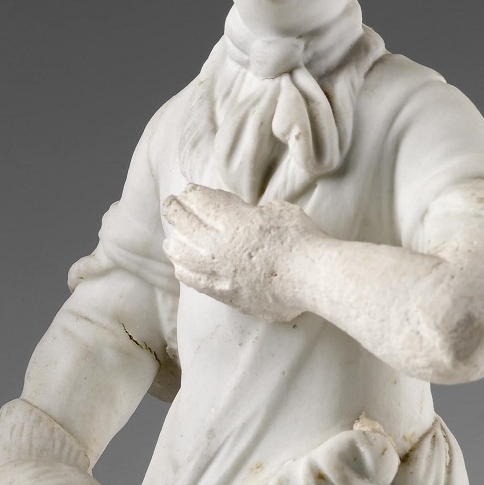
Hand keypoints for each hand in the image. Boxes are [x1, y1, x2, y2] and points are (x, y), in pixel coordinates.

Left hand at [163, 184, 315, 322]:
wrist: (311, 278)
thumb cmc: (300, 239)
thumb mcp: (275, 210)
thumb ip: (251, 212)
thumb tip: (243, 219)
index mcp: (230, 220)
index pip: (198, 201)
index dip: (193, 193)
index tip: (191, 191)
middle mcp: (216, 246)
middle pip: (182, 223)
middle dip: (175, 210)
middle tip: (173, 204)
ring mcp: (216, 273)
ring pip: (180, 254)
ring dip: (175, 240)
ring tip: (173, 236)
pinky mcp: (222, 293)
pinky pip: (191, 279)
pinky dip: (183, 268)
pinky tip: (181, 265)